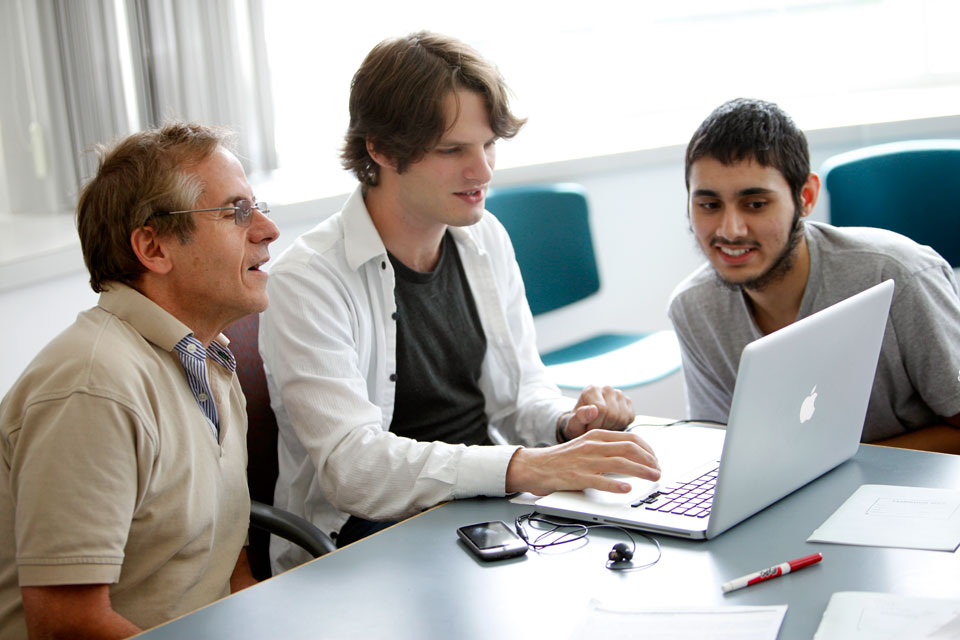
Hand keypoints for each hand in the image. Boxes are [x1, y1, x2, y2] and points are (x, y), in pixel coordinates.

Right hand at [505, 429, 659, 495]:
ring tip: (653, 478)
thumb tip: (631, 456)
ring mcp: (585, 461)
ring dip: (641, 471)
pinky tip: (627, 489)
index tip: (656, 459)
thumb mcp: (586, 446)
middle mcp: (592, 446)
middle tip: (658, 471)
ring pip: (620, 463)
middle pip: (629, 449)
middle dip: (649, 460)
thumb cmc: (562, 459)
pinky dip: (616, 485)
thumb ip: (606, 448)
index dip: (648, 449)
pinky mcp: (577, 477)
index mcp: (596, 436)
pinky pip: (600, 480)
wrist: (535, 466)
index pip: (630, 438)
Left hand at [559, 385, 634, 441]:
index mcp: (591, 390)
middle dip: (604, 427)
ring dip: (613, 428)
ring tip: (602, 427)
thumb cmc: (579, 425)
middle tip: (596, 429)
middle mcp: (607, 389)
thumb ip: (580, 417)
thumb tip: (593, 409)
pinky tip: (611, 425)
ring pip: (622, 417)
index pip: (601, 409)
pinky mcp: (628, 403)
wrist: (586, 425)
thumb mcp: (574, 424)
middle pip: (613, 414)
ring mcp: (619, 395)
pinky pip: (630, 418)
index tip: (588, 429)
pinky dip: (622, 426)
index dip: (596, 425)